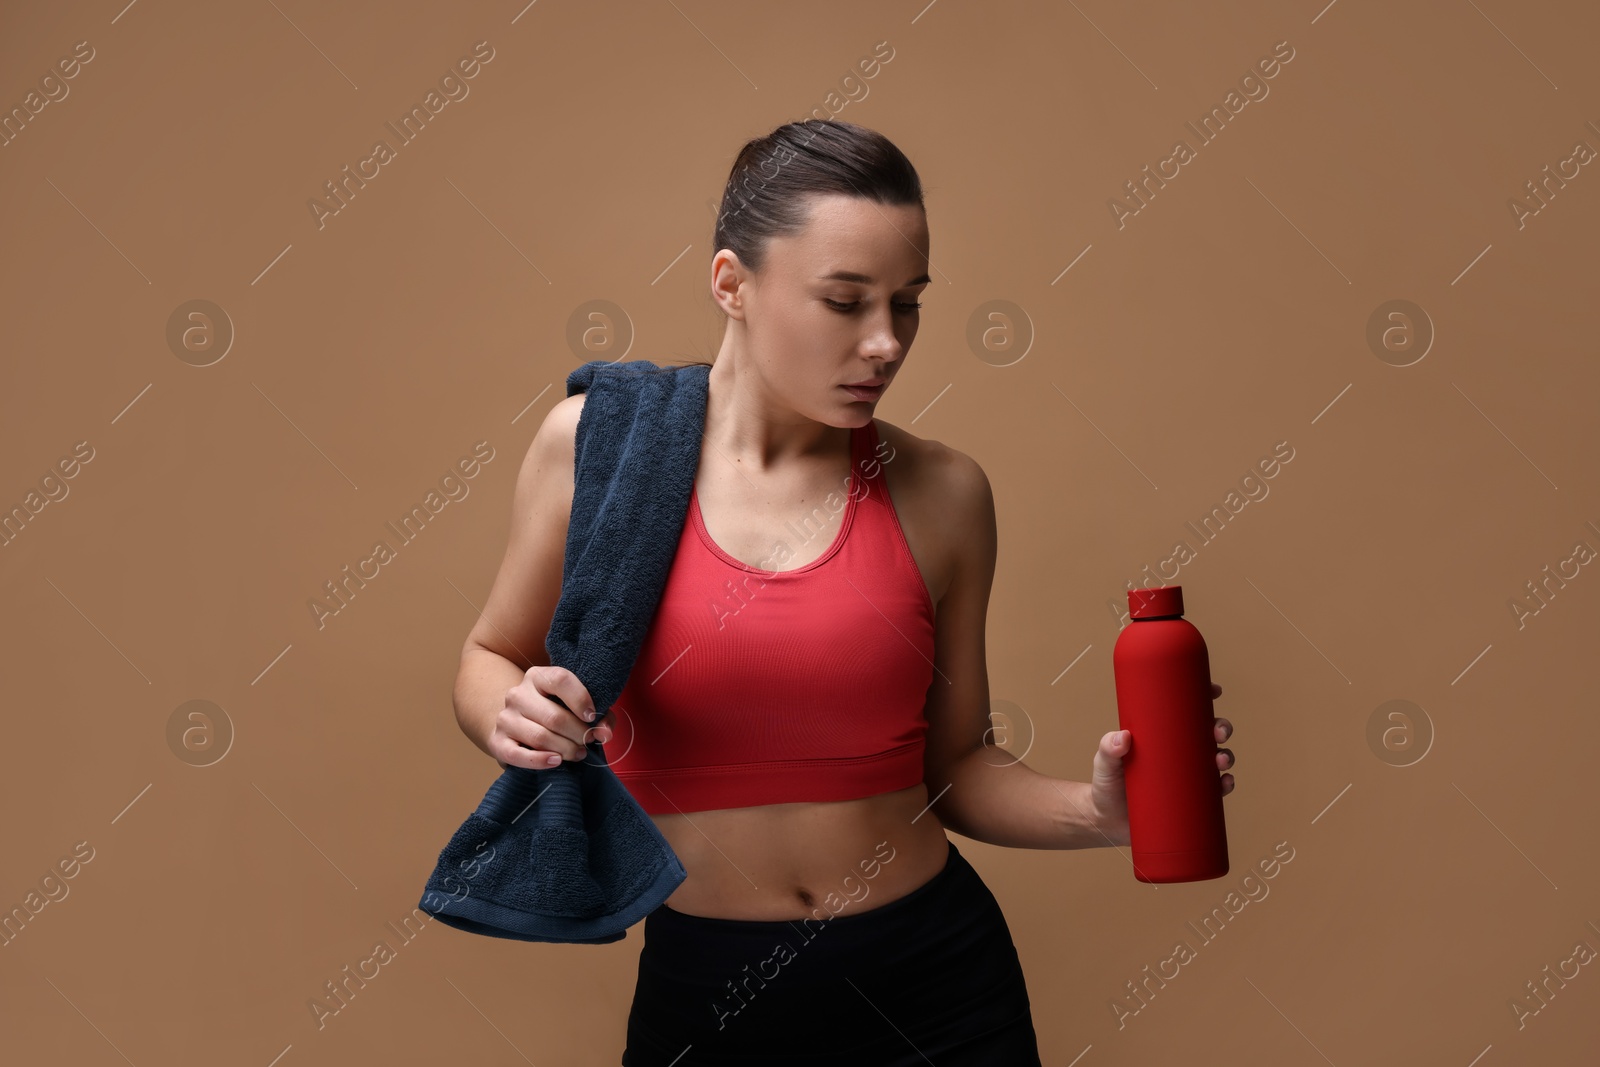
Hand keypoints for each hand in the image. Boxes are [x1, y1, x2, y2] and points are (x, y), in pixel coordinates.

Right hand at [491, 665, 612, 770]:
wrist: (516, 723)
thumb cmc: (556, 712)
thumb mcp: (578, 705)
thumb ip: (600, 716)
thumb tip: (605, 733)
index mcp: (537, 677)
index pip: (560, 680)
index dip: (581, 699)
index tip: (593, 717)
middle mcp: (518, 694)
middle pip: (554, 716)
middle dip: (578, 733)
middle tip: (588, 742)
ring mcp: (505, 718)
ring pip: (540, 737)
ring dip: (565, 749)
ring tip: (578, 753)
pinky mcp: (497, 742)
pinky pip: (518, 756)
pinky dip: (540, 761)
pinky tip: (556, 761)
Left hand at [1090, 683, 1234, 847]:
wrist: (1107, 822)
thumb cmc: (1106, 785)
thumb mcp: (1104, 763)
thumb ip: (1107, 750)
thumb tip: (1123, 737)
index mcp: (1162, 736)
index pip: (1186, 713)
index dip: (1204, 699)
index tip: (1214, 691)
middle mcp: (1179, 754)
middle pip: (1208, 735)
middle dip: (1220, 728)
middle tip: (1218, 733)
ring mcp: (1186, 777)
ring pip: (1216, 760)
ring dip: (1226, 756)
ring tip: (1220, 761)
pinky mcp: (1190, 800)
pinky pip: (1215, 791)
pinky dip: (1225, 785)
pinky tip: (1227, 782)